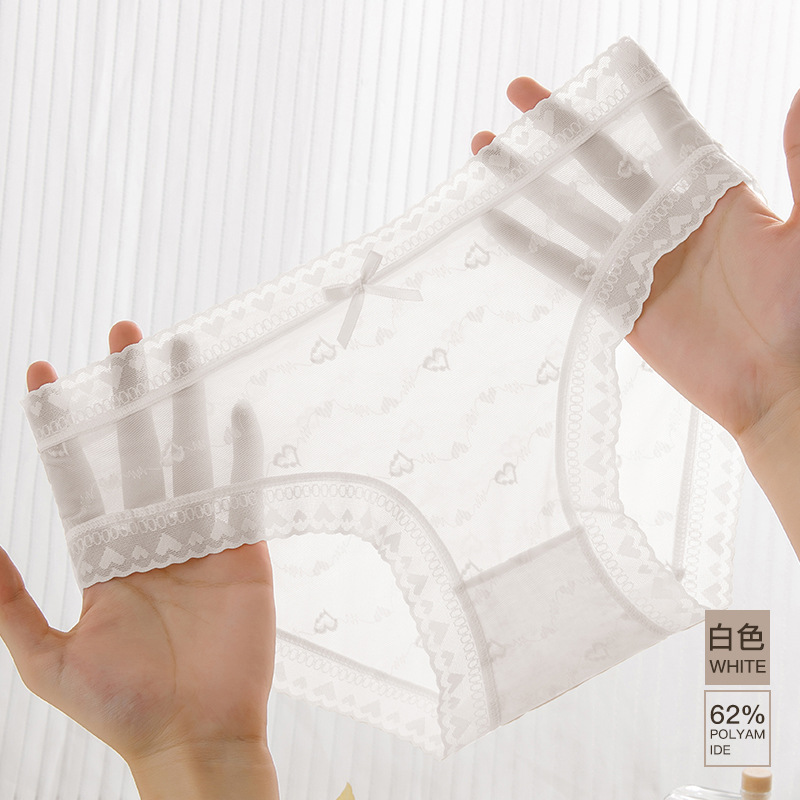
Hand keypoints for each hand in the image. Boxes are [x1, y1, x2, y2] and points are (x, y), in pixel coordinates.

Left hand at [1, 321, 278, 795]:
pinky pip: (239, 492)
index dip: (61, 425)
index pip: (78, 473)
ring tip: (179, 353)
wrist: (194, 737)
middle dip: (126, 393)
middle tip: (121, 337)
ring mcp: (198, 538)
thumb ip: (9, 604)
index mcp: (103, 554)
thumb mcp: (46, 659)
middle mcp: (149, 535)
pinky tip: (236, 412)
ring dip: (183, 407)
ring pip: (188, 457)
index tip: (43, 374)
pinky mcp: (242, 550)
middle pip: (136, 449)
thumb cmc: (121, 707)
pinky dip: (241, 454)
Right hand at [475, 80, 799, 459]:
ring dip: (528, 179)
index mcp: (714, 195)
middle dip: (559, 126)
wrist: (778, 384)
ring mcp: (636, 261)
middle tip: (518, 92)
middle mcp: (667, 221)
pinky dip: (529, 243)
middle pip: (602, 162)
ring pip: (571, 208)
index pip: (666, 133)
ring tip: (486, 149)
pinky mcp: (615, 301)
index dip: (634, 98)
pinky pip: (563, 267)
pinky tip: (496, 218)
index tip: (605, 64)